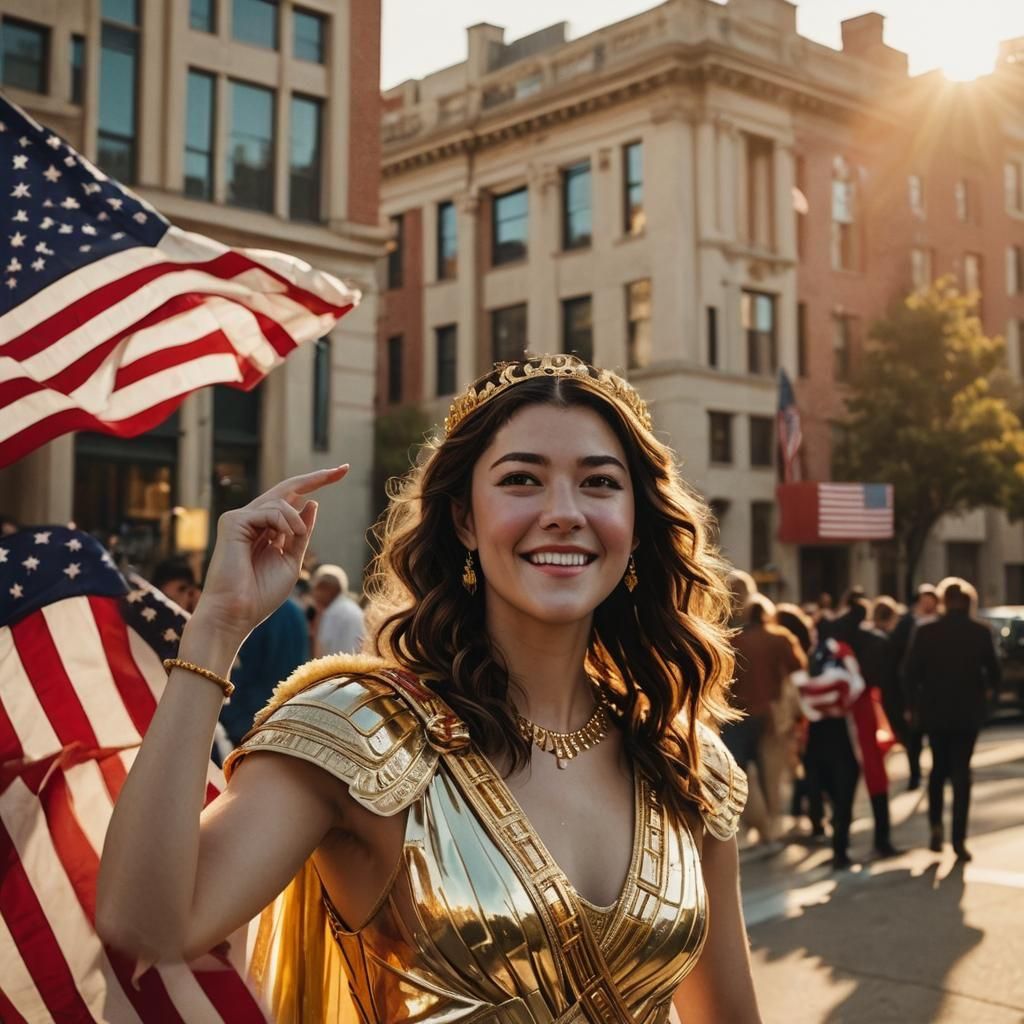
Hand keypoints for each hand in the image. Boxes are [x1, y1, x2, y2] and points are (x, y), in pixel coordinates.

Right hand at [191, 466, 348, 641]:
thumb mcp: (292, 561)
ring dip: (296, 521)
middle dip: (317, 478)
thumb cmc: (262, 594)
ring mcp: (241, 520)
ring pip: (281, 501)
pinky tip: (284, 538)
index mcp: (267, 531)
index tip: (341, 472)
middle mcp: (253, 521)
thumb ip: (301, 533)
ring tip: (295, 539)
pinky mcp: (233, 521)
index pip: (292, 500)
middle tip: (343, 469)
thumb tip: (311, 502)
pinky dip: (284, 522)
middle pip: (287, 489)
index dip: (316, 484)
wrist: (238, 613)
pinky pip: (270, 510)